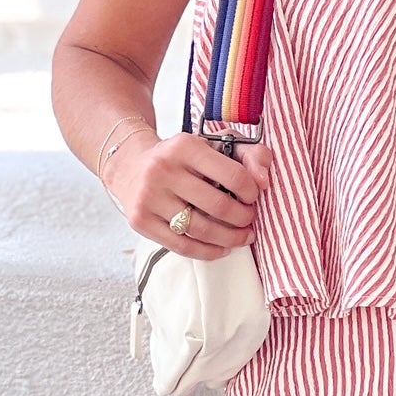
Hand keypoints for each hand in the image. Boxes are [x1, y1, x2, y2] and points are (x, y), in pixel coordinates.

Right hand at [106, 128, 272, 259]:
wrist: (131, 166)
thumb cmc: (181, 157)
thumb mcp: (213, 144)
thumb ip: (249, 154)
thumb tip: (264, 181)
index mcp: (185, 146)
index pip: (233, 175)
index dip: (252, 191)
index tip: (254, 196)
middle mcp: (163, 170)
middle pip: (218, 206)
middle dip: (243, 218)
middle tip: (250, 219)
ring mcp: (149, 197)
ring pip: (201, 230)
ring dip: (230, 238)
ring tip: (242, 236)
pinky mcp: (141, 220)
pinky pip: (182, 245)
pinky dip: (208, 251)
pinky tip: (222, 248)